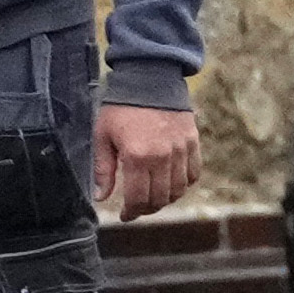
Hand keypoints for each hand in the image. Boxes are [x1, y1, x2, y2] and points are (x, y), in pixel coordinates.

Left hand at [95, 104, 199, 222]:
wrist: (150, 77)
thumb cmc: (121, 107)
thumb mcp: (103, 135)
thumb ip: (103, 169)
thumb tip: (100, 197)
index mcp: (137, 156)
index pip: (138, 199)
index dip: (131, 213)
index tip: (124, 215)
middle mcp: (162, 157)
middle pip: (159, 199)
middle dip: (146, 209)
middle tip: (137, 208)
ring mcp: (180, 150)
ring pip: (178, 190)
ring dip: (165, 199)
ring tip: (153, 197)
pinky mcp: (192, 143)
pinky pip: (193, 174)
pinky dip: (183, 184)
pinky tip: (171, 183)